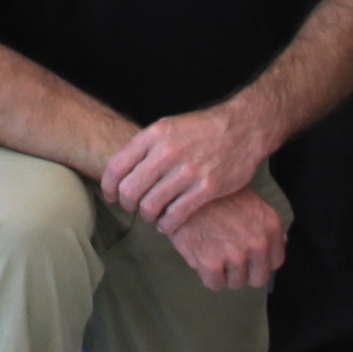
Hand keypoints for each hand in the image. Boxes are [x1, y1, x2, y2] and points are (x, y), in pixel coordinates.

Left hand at [102, 103, 267, 231]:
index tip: (111, 197)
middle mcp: (167, 152)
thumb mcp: (170, 127)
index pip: (116, 167)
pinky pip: (175, 215)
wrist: (243, 128)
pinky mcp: (206, 188)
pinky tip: (169, 223)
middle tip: (133, 208)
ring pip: (150, 206)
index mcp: (154, 135)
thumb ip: (145, 147)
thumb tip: (120, 171)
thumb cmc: (203, 130)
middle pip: (130, 191)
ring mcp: (187, 171)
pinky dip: (167, 224)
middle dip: (127, 205)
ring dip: (148, 215)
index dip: (108, 188)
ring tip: (153, 215)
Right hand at [161, 185, 287, 292]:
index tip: (248, 257)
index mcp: (270, 226)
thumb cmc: (216, 193)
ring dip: (224, 273)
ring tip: (213, 253)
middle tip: (229, 260)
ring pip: (235, 283)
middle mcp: (257, 242)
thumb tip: (282, 242)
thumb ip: (265, 224)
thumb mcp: (250, 200)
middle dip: (244, 272)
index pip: (275, 262)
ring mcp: (235, 254)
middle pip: (257, 278)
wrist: (185, 186)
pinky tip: (202, 256)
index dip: (259, 262)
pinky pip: (215, 284)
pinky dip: (207, 275)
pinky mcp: (211, 263)